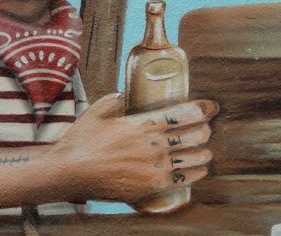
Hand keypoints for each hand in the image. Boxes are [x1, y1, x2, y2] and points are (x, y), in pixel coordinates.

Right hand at [45, 94, 218, 203]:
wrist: (70, 172)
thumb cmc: (81, 141)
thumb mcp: (98, 110)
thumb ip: (117, 100)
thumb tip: (128, 94)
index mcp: (141, 124)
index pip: (181, 114)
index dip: (201, 110)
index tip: (210, 107)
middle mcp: (152, 145)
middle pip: (191, 135)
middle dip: (204, 129)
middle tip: (206, 127)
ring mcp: (153, 167)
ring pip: (191, 158)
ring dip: (203, 152)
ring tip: (206, 149)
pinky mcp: (151, 186)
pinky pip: (182, 179)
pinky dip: (196, 173)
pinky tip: (200, 169)